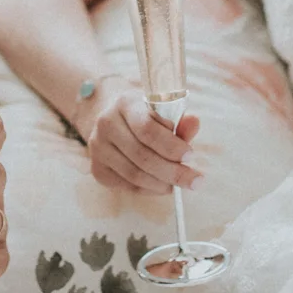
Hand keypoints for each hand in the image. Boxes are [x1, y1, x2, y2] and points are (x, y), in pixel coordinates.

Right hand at [79, 82, 201, 194]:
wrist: (114, 121)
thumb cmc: (146, 117)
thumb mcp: (163, 112)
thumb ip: (180, 121)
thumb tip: (194, 123)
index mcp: (125, 103)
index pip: (147, 129)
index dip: (171, 146)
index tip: (190, 156)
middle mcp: (106, 124)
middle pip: (142, 156)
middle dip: (172, 172)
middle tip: (194, 180)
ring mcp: (98, 148)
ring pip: (134, 175)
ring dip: (162, 184)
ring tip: (178, 185)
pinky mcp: (97, 168)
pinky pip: (127, 185)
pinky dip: (148, 189)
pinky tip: (161, 185)